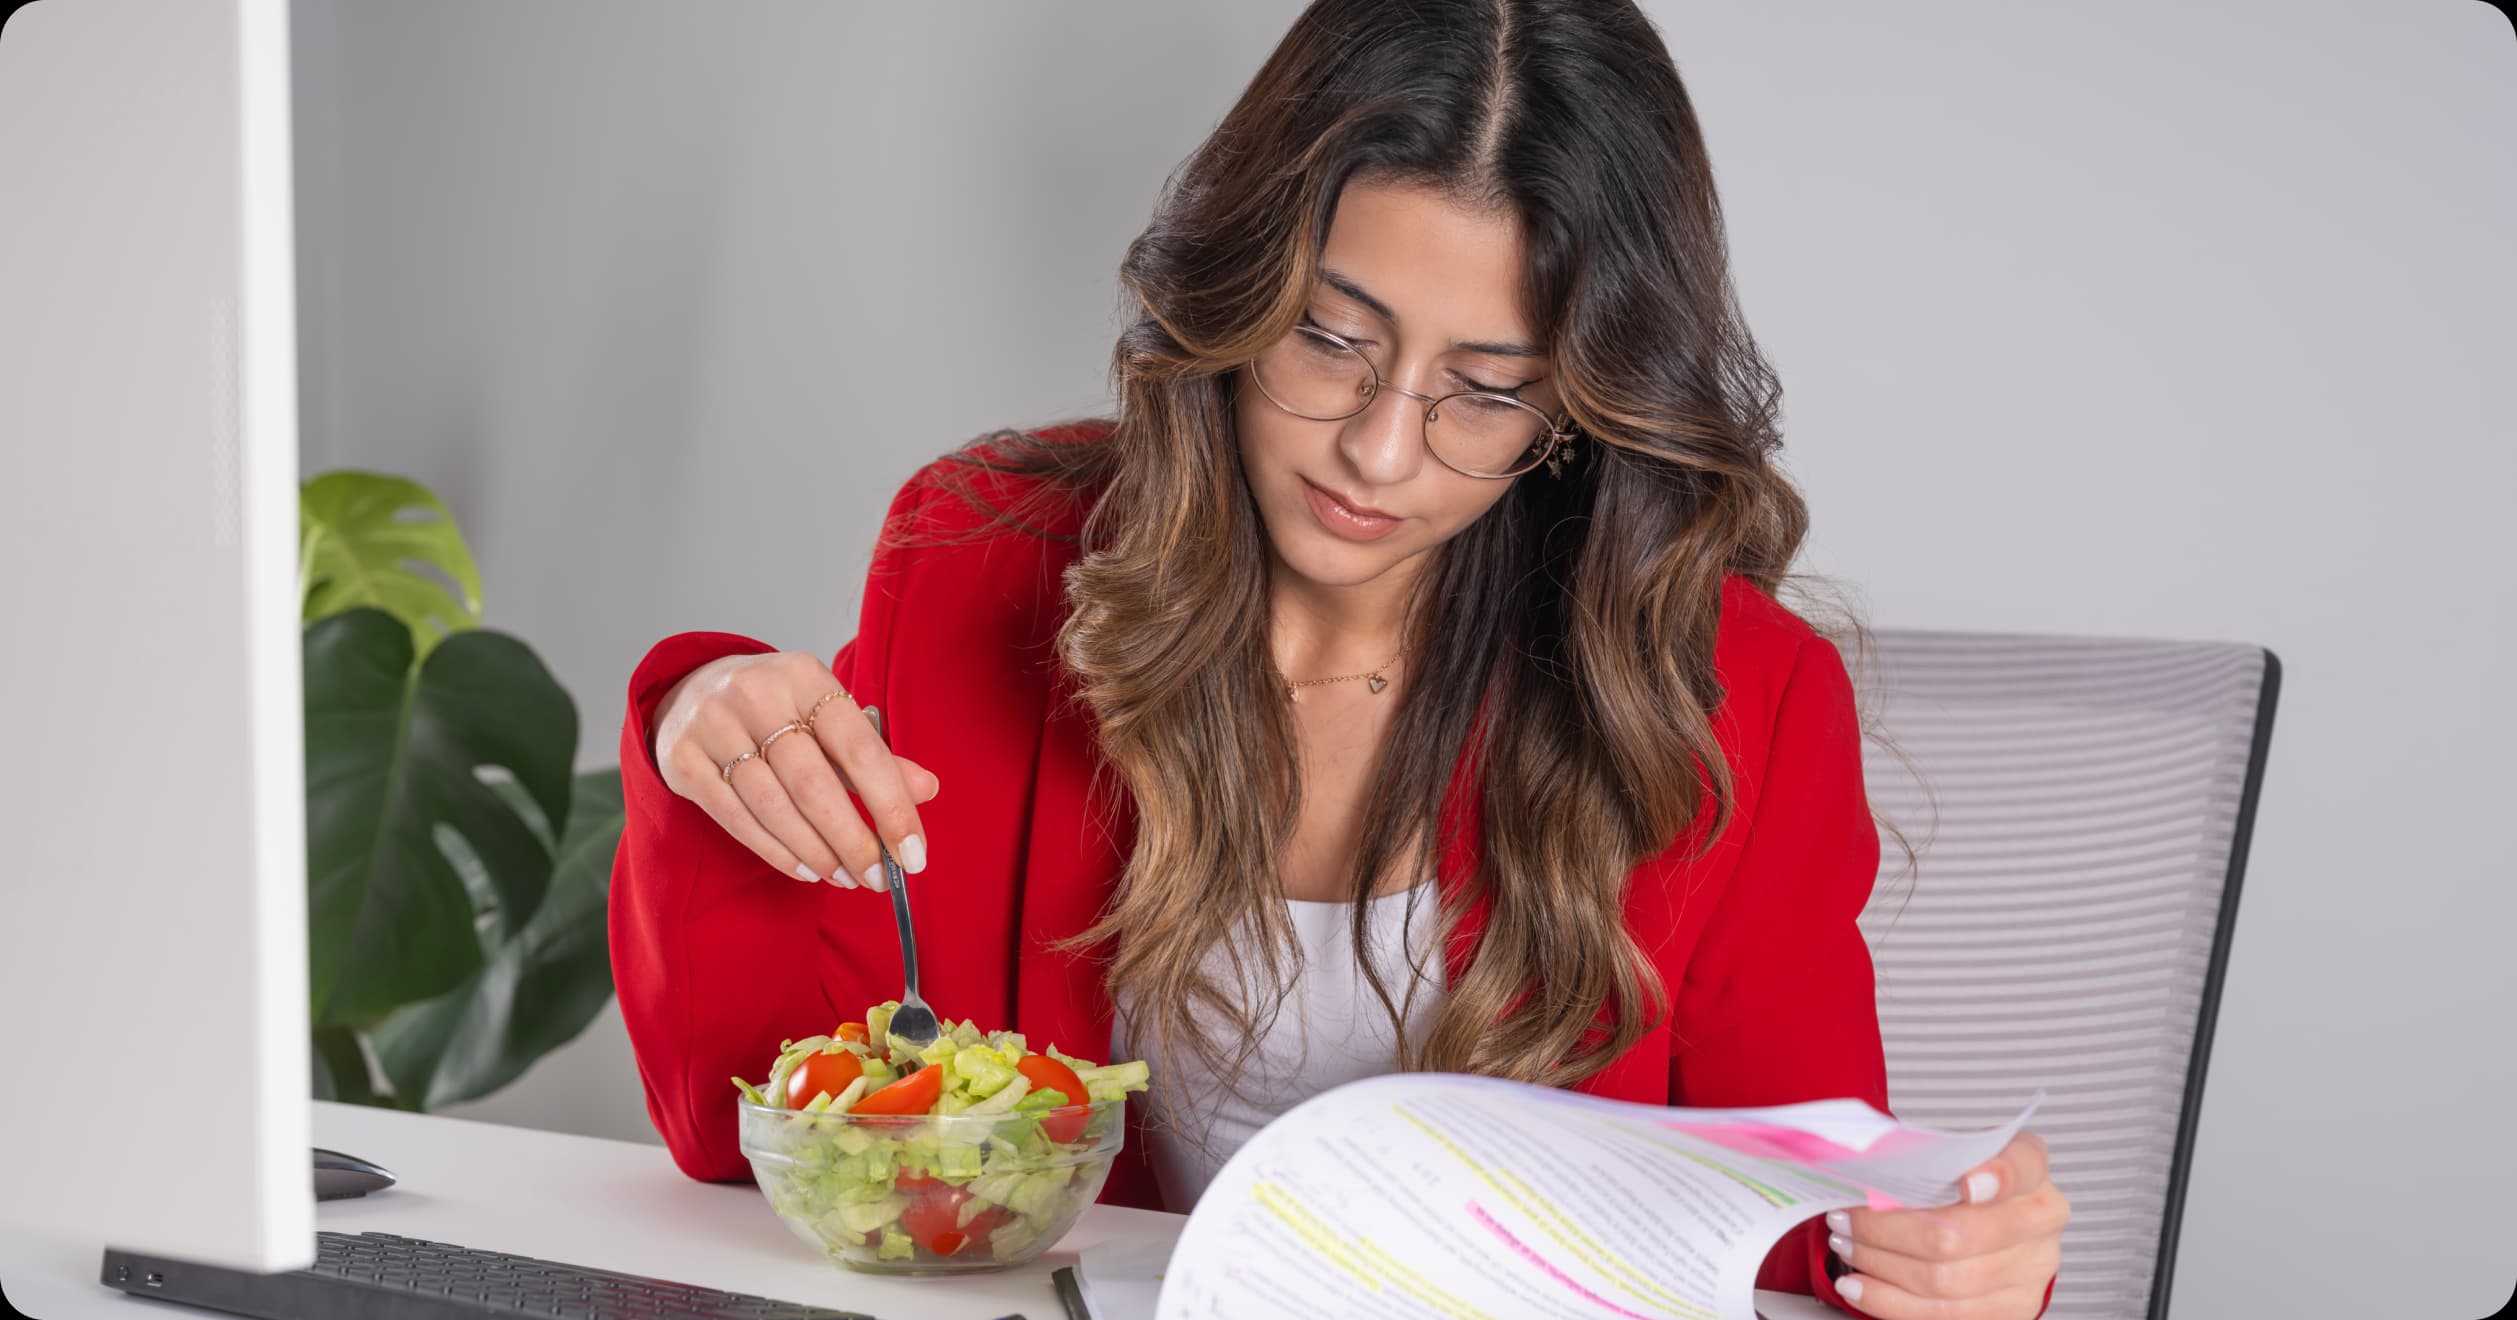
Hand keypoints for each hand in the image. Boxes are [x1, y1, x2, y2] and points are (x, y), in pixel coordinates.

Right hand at [653, 650, 939, 890]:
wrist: (693, 689)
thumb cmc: (779, 709)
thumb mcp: (828, 716)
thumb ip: (875, 755)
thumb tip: (926, 790)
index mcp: (805, 676)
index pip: (859, 747)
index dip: (891, 805)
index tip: (913, 854)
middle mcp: (756, 694)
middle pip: (814, 783)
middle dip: (852, 841)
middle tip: (878, 878)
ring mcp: (712, 726)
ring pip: (773, 806)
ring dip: (817, 852)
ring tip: (846, 878)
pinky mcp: (681, 760)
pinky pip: (735, 818)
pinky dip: (776, 850)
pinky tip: (805, 868)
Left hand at [1825, 1130, 2068, 1319]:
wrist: (1988, 1217)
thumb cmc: (1960, 1179)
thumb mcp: (1951, 1151)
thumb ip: (1925, 1158)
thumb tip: (1870, 1177)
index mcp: (2031, 1167)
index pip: (2021, 1165)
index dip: (1997, 1176)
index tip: (1966, 1183)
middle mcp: (2041, 1218)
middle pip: (1958, 1235)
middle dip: (1885, 1230)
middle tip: (1844, 1219)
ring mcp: (2033, 1270)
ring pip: (1945, 1281)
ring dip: (1880, 1265)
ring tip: (1846, 1247)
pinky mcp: (2013, 1309)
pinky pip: (1944, 1315)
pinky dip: (1889, 1301)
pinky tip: (1859, 1285)